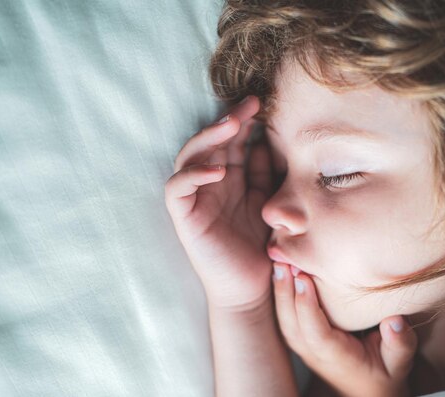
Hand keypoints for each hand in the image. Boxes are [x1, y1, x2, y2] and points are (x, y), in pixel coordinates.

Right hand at [165, 96, 274, 310]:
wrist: (252, 287)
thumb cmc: (259, 245)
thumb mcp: (267, 201)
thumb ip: (263, 173)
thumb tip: (265, 140)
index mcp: (230, 178)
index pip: (231, 141)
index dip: (243, 120)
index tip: (262, 103)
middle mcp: (209, 183)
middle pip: (209, 142)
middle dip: (228, 120)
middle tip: (250, 104)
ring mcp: (194, 199)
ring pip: (189, 156)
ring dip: (208, 138)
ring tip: (232, 125)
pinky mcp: (184, 218)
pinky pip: (177, 189)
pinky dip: (193, 175)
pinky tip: (217, 170)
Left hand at [272, 263, 417, 396]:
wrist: (366, 390)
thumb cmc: (384, 373)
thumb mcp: (399, 362)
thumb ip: (400, 344)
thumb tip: (395, 320)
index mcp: (337, 357)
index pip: (317, 333)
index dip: (307, 306)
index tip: (303, 279)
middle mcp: (315, 353)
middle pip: (292, 324)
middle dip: (285, 292)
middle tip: (283, 261)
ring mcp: (304, 347)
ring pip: (284, 320)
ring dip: (280, 291)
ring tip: (278, 261)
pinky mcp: (301, 339)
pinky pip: (285, 317)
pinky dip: (281, 295)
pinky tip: (281, 271)